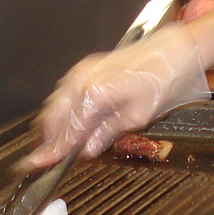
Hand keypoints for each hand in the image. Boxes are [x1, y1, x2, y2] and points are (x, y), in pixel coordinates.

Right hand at [28, 23, 207, 167]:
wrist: (175, 51)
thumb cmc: (163, 80)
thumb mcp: (138, 116)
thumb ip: (108, 132)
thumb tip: (88, 149)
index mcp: (94, 94)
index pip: (67, 130)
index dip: (52, 151)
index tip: (38, 163)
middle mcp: (82, 80)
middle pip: (54, 116)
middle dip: (48, 139)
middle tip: (44, 158)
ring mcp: (82, 71)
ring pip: (56, 103)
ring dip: (53, 125)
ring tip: (56, 145)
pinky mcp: (87, 67)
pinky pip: (65, 91)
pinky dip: (62, 109)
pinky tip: (69, 122)